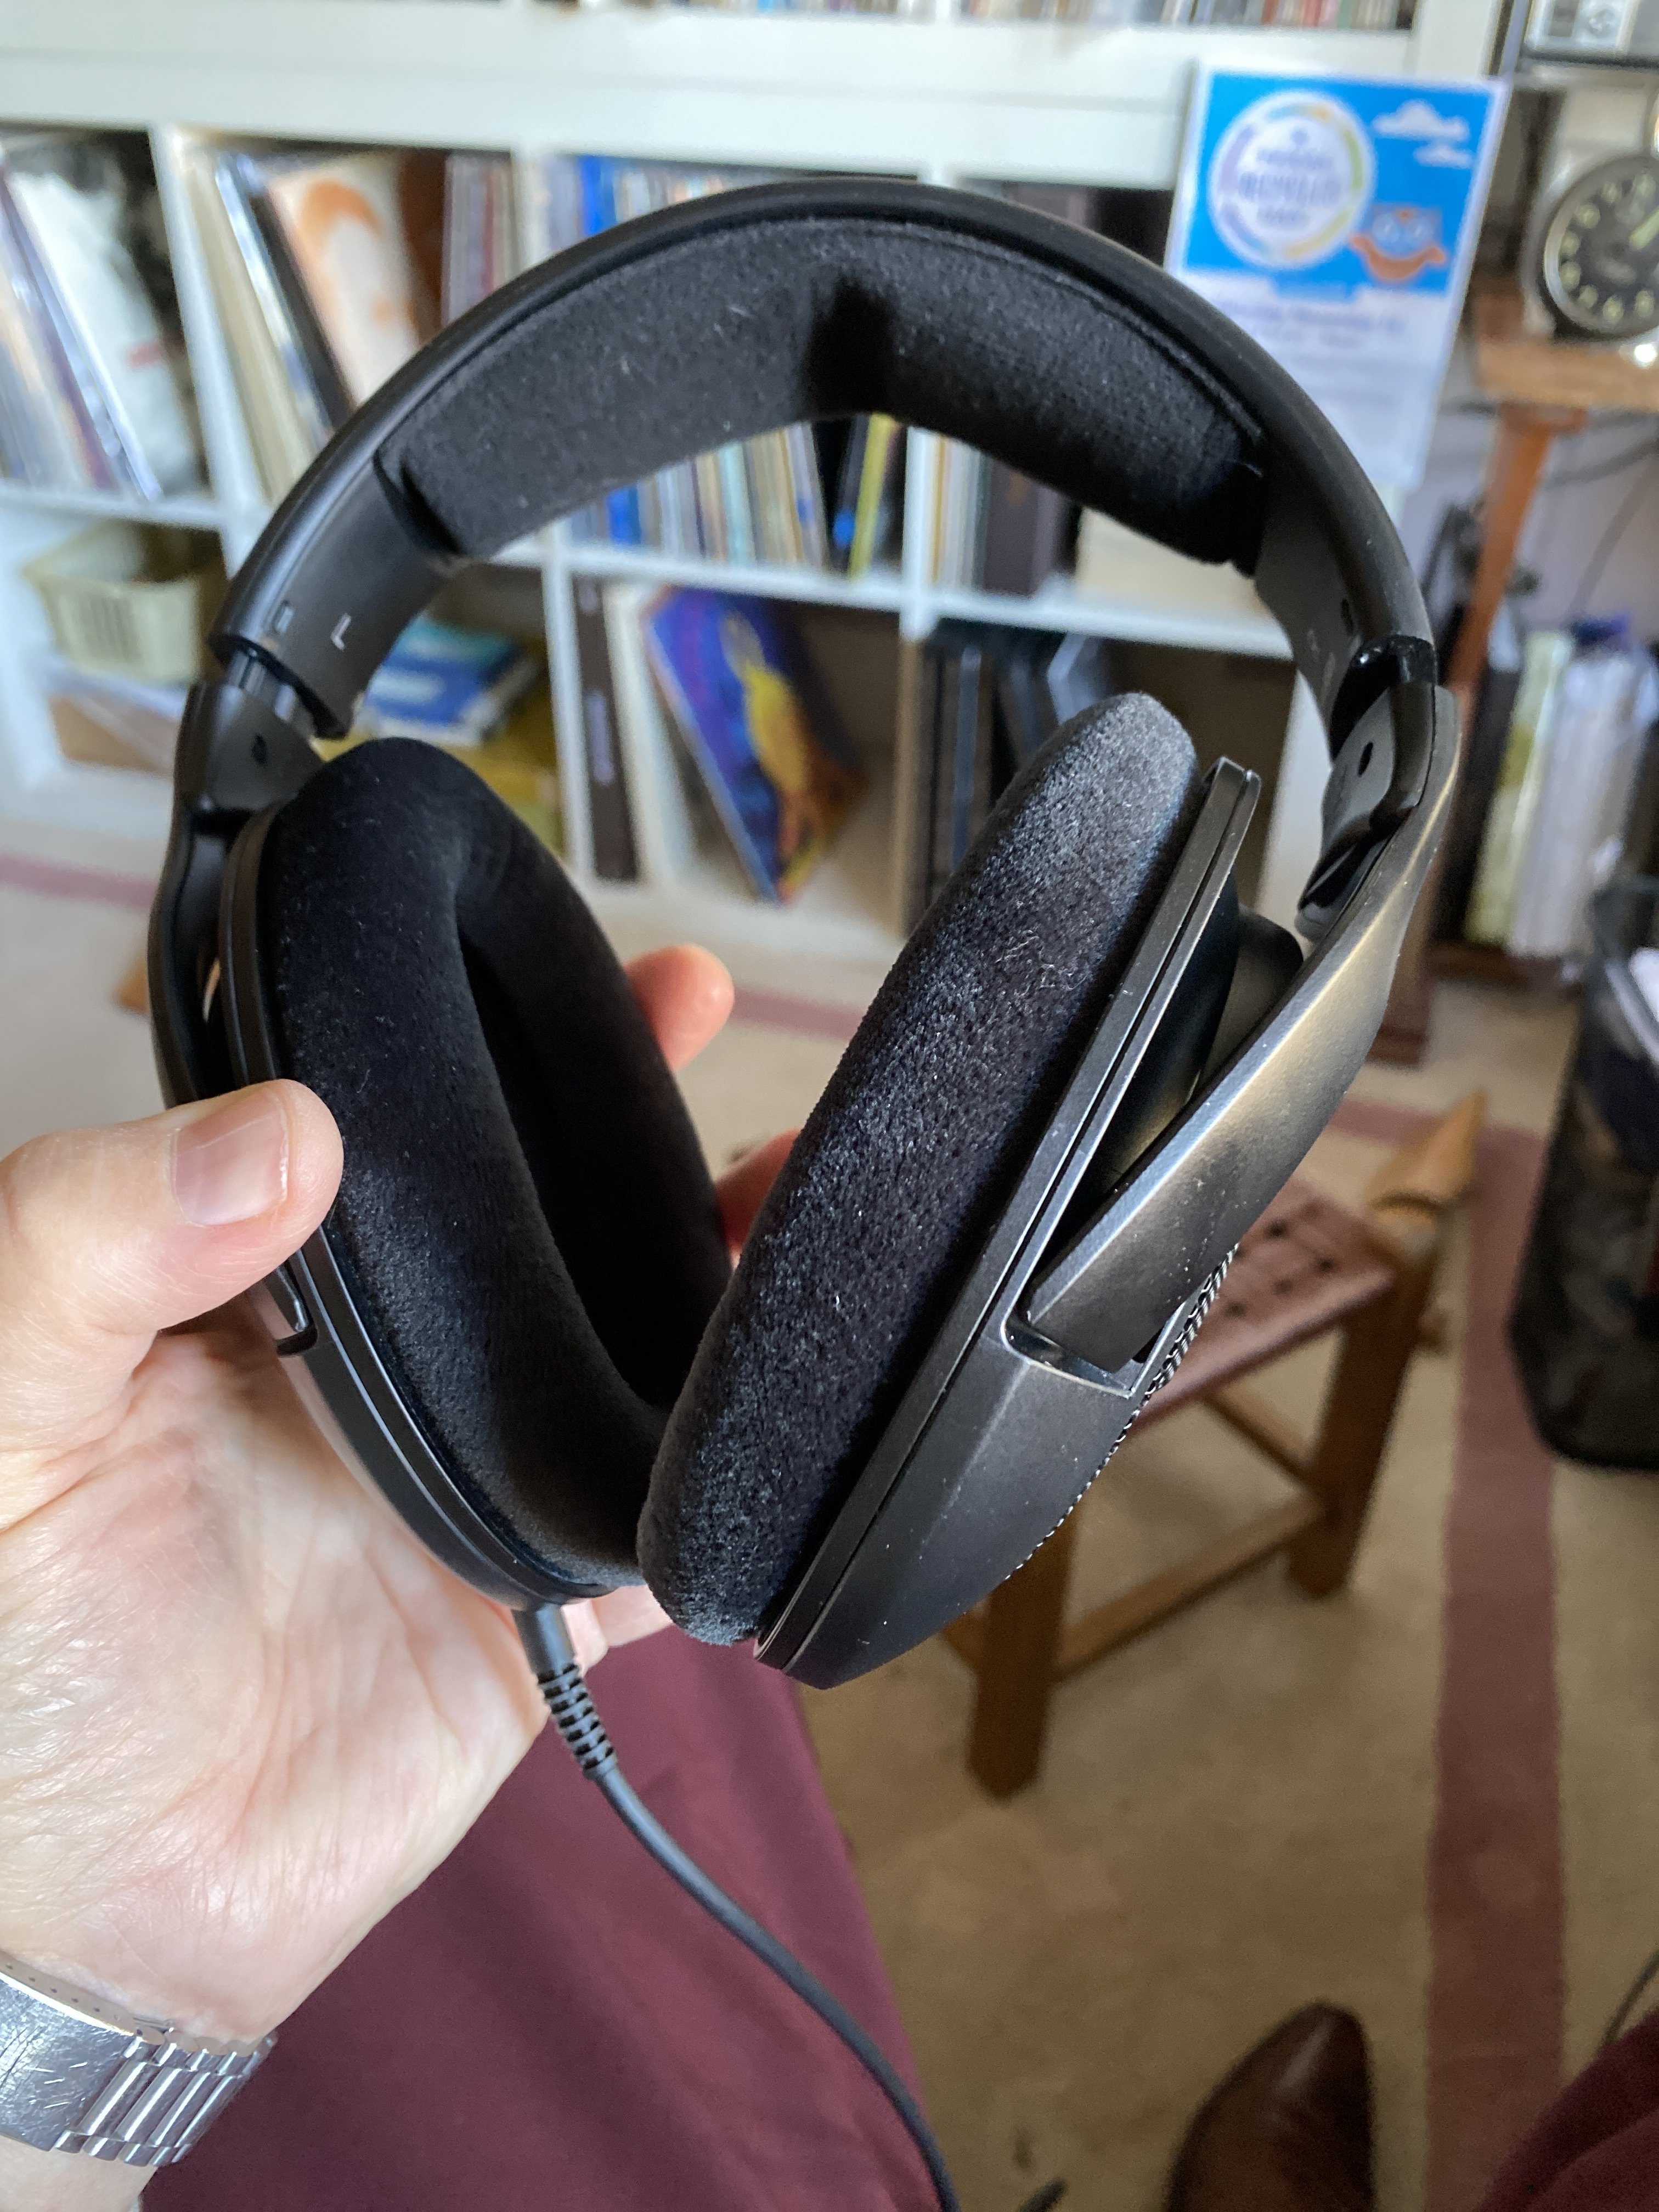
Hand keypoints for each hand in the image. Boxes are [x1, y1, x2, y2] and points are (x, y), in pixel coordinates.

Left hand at [0, 945, 784, 2209]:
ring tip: (798, 1178)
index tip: (523, 957)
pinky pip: (662, 1529)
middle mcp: (373, 1374)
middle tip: (694, 1002)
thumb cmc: (7, 1663)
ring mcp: (465, 1489)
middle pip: (514, 1219)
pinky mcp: (537, 1613)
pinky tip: (804, 1397)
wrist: (83, 1919)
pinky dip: (735, 1478)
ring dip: (706, 1265)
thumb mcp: (1, 1419)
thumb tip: (284, 1130)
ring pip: (612, 1349)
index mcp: (248, 1299)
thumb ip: (86, 1244)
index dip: (450, 1039)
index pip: (368, 1133)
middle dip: (608, 1112)